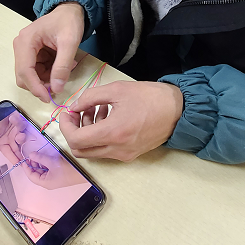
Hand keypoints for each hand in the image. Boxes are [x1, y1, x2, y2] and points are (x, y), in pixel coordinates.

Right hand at [0, 111, 26, 162]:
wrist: (1, 106)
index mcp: (1, 142)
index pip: (8, 153)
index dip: (13, 158)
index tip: (18, 164)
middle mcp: (9, 138)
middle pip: (17, 149)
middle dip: (21, 153)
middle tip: (26, 159)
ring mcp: (15, 132)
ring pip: (21, 139)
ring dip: (20, 137)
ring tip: (18, 134)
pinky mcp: (20, 125)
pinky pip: (22, 128)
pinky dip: (19, 124)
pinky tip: (14, 119)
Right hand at [14, 2, 84, 101]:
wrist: (69, 9)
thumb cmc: (69, 22)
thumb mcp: (70, 42)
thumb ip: (62, 66)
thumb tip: (56, 88)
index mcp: (26, 41)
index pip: (25, 71)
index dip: (35, 87)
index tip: (48, 98)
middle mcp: (20, 46)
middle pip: (23, 75)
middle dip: (40, 84)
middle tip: (58, 87)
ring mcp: (24, 50)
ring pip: (29, 75)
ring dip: (45, 79)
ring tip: (64, 70)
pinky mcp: (31, 53)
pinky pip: (36, 70)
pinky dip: (47, 73)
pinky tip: (60, 66)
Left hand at [21, 150, 86, 189]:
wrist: (83, 172)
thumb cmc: (67, 169)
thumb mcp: (52, 162)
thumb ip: (40, 158)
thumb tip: (30, 154)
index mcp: (45, 182)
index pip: (31, 176)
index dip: (26, 168)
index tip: (22, 159)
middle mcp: (48, 182)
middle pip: (36, 173)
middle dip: (32, 164)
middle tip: (30, 154)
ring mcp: (53, 178)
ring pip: (42, 170)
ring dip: (39, 163)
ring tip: (37, 154)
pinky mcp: (58, 174)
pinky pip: (48, 169)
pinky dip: (45, 163)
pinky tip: (45, 157)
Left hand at [59, 81, 183, 161]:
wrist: (178, 110)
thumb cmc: (149, 97)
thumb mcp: (117, 89)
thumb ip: (90, 97)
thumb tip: (74, 106)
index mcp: (112, 133)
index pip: (76, 140)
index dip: (66, 126)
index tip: (67, 112)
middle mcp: (116, 149)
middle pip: (81, 150)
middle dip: (75, 130)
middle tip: (78, 111)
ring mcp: (124, 155)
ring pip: (93, 151)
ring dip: (88, 132)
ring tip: (97, 108)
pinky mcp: (131, 154)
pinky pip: (106, 150)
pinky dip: (101, 136)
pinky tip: (108, 116)